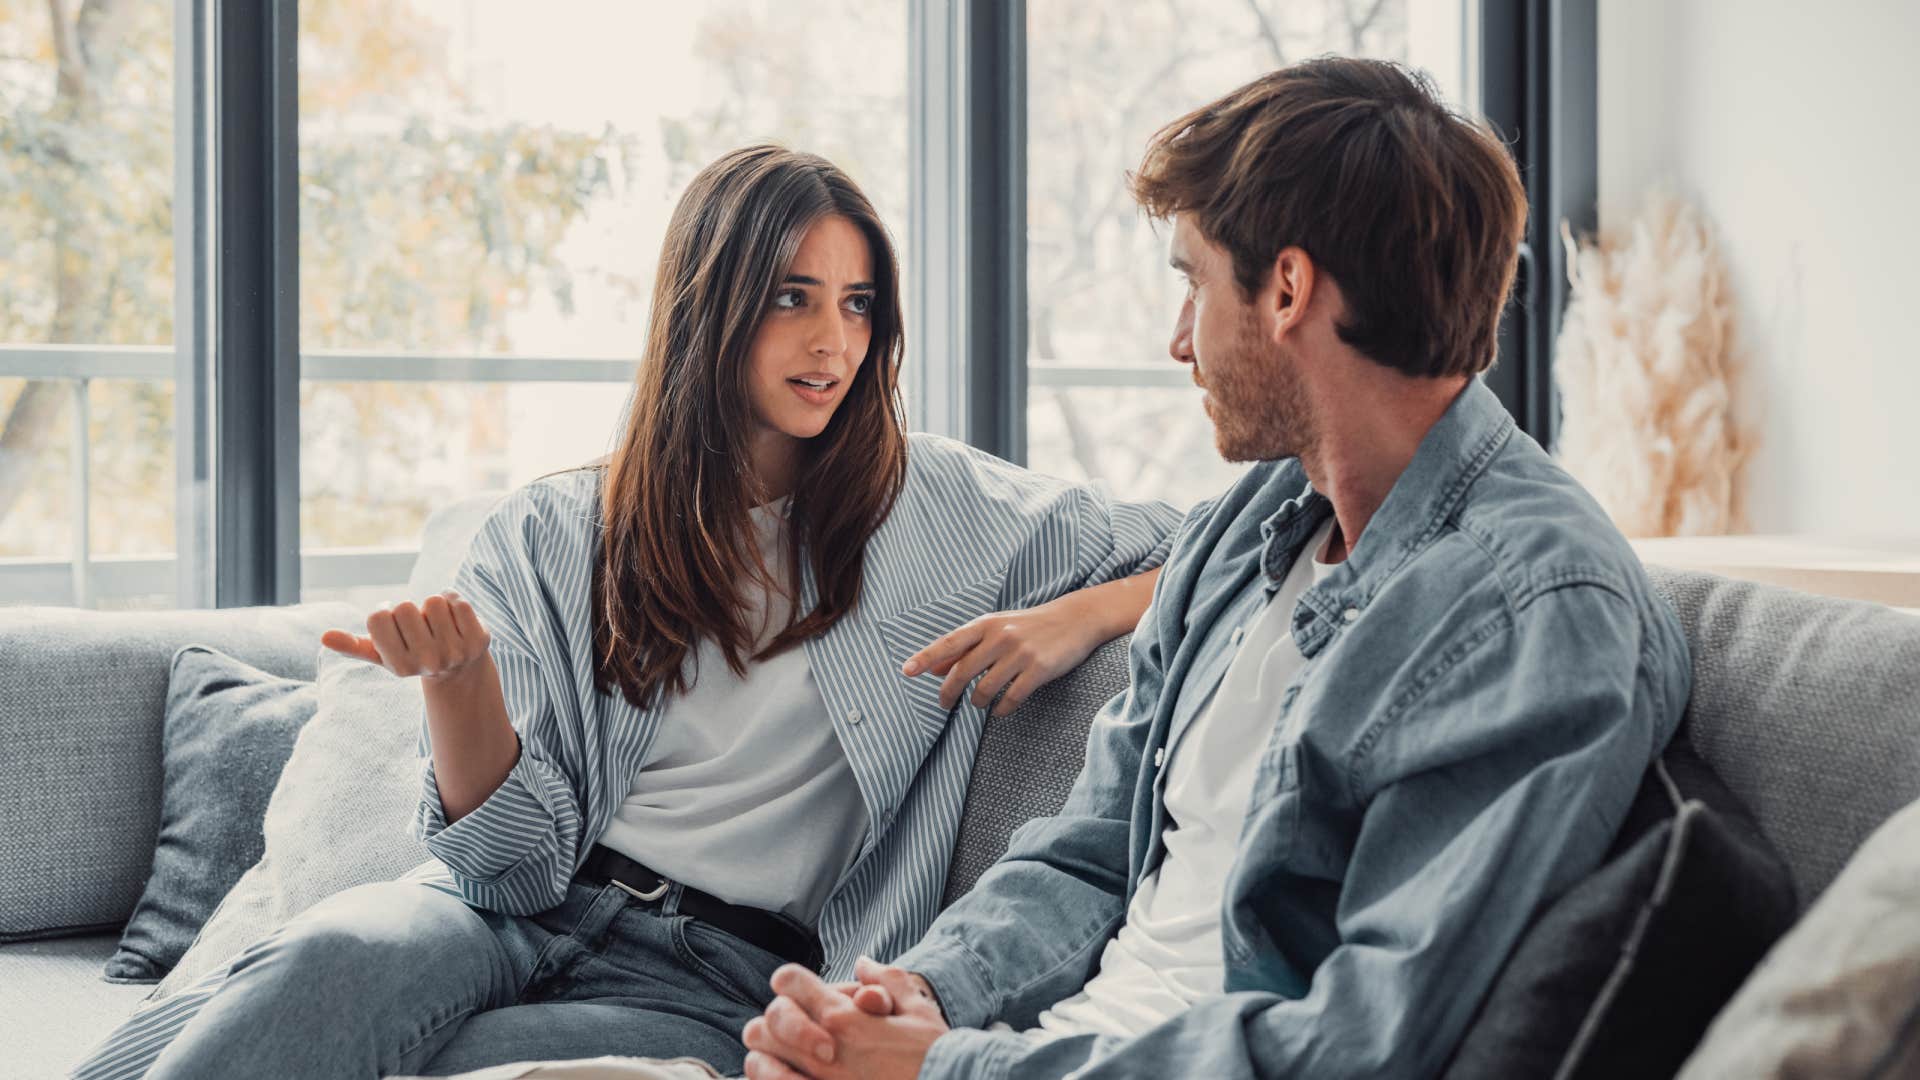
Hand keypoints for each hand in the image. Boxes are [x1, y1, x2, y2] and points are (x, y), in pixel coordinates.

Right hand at [320, 590, 490, 682]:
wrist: (459, 668)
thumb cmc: (412, 654)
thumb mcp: (381, 653)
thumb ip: (353, 645)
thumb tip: (324, 637)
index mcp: (399, 666)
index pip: (378, 617)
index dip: (384, 610)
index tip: (394, 622)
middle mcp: (428, 663)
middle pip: (405, 606)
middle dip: (410, 609)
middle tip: (420, 627)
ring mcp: (456, 653)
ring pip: (433, 600)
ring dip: (433, 606)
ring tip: (438, 625)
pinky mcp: (478, 640)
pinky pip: (457, 600)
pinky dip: (454, 602)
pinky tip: (456, 621)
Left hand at [743, 958, 947, 1079]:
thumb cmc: (933, 1053)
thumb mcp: (917, 1008)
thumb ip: (886, 980)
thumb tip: (864, 964)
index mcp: (843, 1016)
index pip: (789, 981)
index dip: (788, 980)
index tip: (795, 989)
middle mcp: (823, 1047)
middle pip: (766, 1021)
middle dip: (774, 1021)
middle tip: (786, 1028)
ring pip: (760, 1059)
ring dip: (766, 1054)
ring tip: (778, 1059)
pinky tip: (784, 1079)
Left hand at [903, 594, 1106, 717]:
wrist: (1075, 619)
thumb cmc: (1028, 626)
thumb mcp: (995, 629)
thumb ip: (964, 648)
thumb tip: (932, 669)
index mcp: (985, 624)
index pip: (949, 643)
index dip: (926, 657)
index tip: (907, 671)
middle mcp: (1000, 637)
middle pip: (962, 672)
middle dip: (948, 693)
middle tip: (944, 705)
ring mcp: (1020, 654)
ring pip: (985, 689)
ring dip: (978, 703)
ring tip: (980, 703)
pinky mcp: (1039, 670)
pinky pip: (1011, 699)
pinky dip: (1001, 709)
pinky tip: (1000, 709)